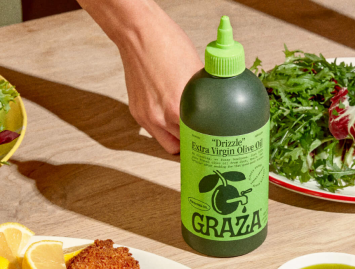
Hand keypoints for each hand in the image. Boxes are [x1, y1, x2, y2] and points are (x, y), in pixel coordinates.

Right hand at [79, 0, 202, 153]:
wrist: (139, 34)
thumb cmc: (167, 44)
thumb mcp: (197, 70)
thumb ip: (205, 93)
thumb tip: (217, 103)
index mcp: (178, 108)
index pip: (195, 142)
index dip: (205, 144)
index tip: (212, 144)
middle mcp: (159, 117)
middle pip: (180, 148)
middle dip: (192, 144)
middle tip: (202, 139)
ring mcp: (146, 116)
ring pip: (164, 142)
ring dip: (177, 140)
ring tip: (188, 131)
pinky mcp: (136, 111)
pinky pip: (153, 130)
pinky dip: (164, 128)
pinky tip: (172, 117)